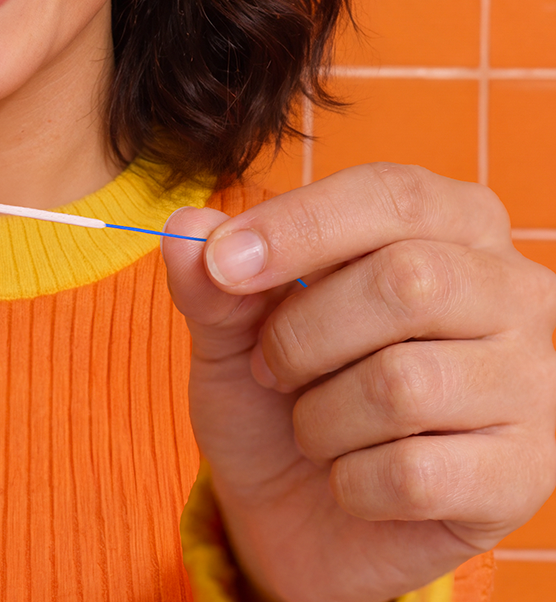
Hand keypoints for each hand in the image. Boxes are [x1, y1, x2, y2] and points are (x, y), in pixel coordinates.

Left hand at [163, 164, 555, 601]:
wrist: (303, 514)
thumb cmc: (280, 389)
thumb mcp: (229, 323)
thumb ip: (212, 276)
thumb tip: (186, 230)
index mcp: (453, 221)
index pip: (390, 195)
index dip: (298, 225)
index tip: (223, 263)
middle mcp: (515, 291)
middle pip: (408, 281)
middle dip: (302, 332)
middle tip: (269, 367)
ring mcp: (535, 385)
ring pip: (406, 383)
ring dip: (320, 415)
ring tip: (313, 423)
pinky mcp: (526, 477)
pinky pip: (416, 473)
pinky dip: (351, 481)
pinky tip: (351, 478)